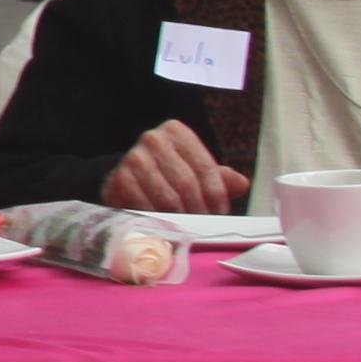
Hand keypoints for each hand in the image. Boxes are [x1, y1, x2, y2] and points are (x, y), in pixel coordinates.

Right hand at [101, 120, 244, 216]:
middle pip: (186, 183)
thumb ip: (220, 177)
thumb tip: (241, 184)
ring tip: (189, 229)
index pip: (204, 166)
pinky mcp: (119, 180)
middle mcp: (153, 139)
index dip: (217, 194)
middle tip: (205, 226)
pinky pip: (146, 207)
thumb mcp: (195, 169)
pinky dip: (159, 222)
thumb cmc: (168, 173)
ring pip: (167, 198)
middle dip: (200, 209)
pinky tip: (167, 228)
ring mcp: (133, 158)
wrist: (129, 177)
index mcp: (176, 131)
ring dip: (181, 219)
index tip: (221, 213)